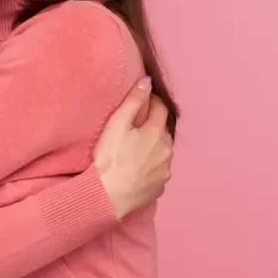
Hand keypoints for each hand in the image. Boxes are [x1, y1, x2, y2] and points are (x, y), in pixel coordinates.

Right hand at [92, 77, 174, 218]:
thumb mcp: (117, 124)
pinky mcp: (160, 186)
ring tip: (137, 148)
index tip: (144, 99)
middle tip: (137, 126)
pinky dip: (152, 164)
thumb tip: (148, 81)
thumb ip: (133, 101)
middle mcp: (167, 150)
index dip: (153, 101)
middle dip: (154, 124)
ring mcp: (165, 170)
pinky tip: (139, 167)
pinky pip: (159, 169)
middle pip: (163, 129)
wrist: (109, 196)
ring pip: (163, 150)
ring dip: (154, 145)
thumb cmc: (110, 157)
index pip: (161, 108)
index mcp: (157, 132)